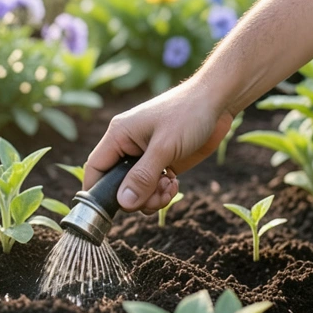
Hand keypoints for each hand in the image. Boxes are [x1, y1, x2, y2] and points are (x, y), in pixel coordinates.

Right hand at [83, 82, 232, 212]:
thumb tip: (124, 204)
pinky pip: (152, 187)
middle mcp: (128, 146)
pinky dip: (162, 192)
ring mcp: (145, 156)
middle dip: (135, 197)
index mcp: (119, 135)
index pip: (96, 168)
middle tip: (156, 196)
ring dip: (152, 197)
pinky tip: (174, 182)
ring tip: (169, 186)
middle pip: (117, 185)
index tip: (111, 210)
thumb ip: (143, 176)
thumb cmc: (188, 114)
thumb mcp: (164, 147)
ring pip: (136, 190)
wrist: (217, 102)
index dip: (98, 191)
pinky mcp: (162, 162)